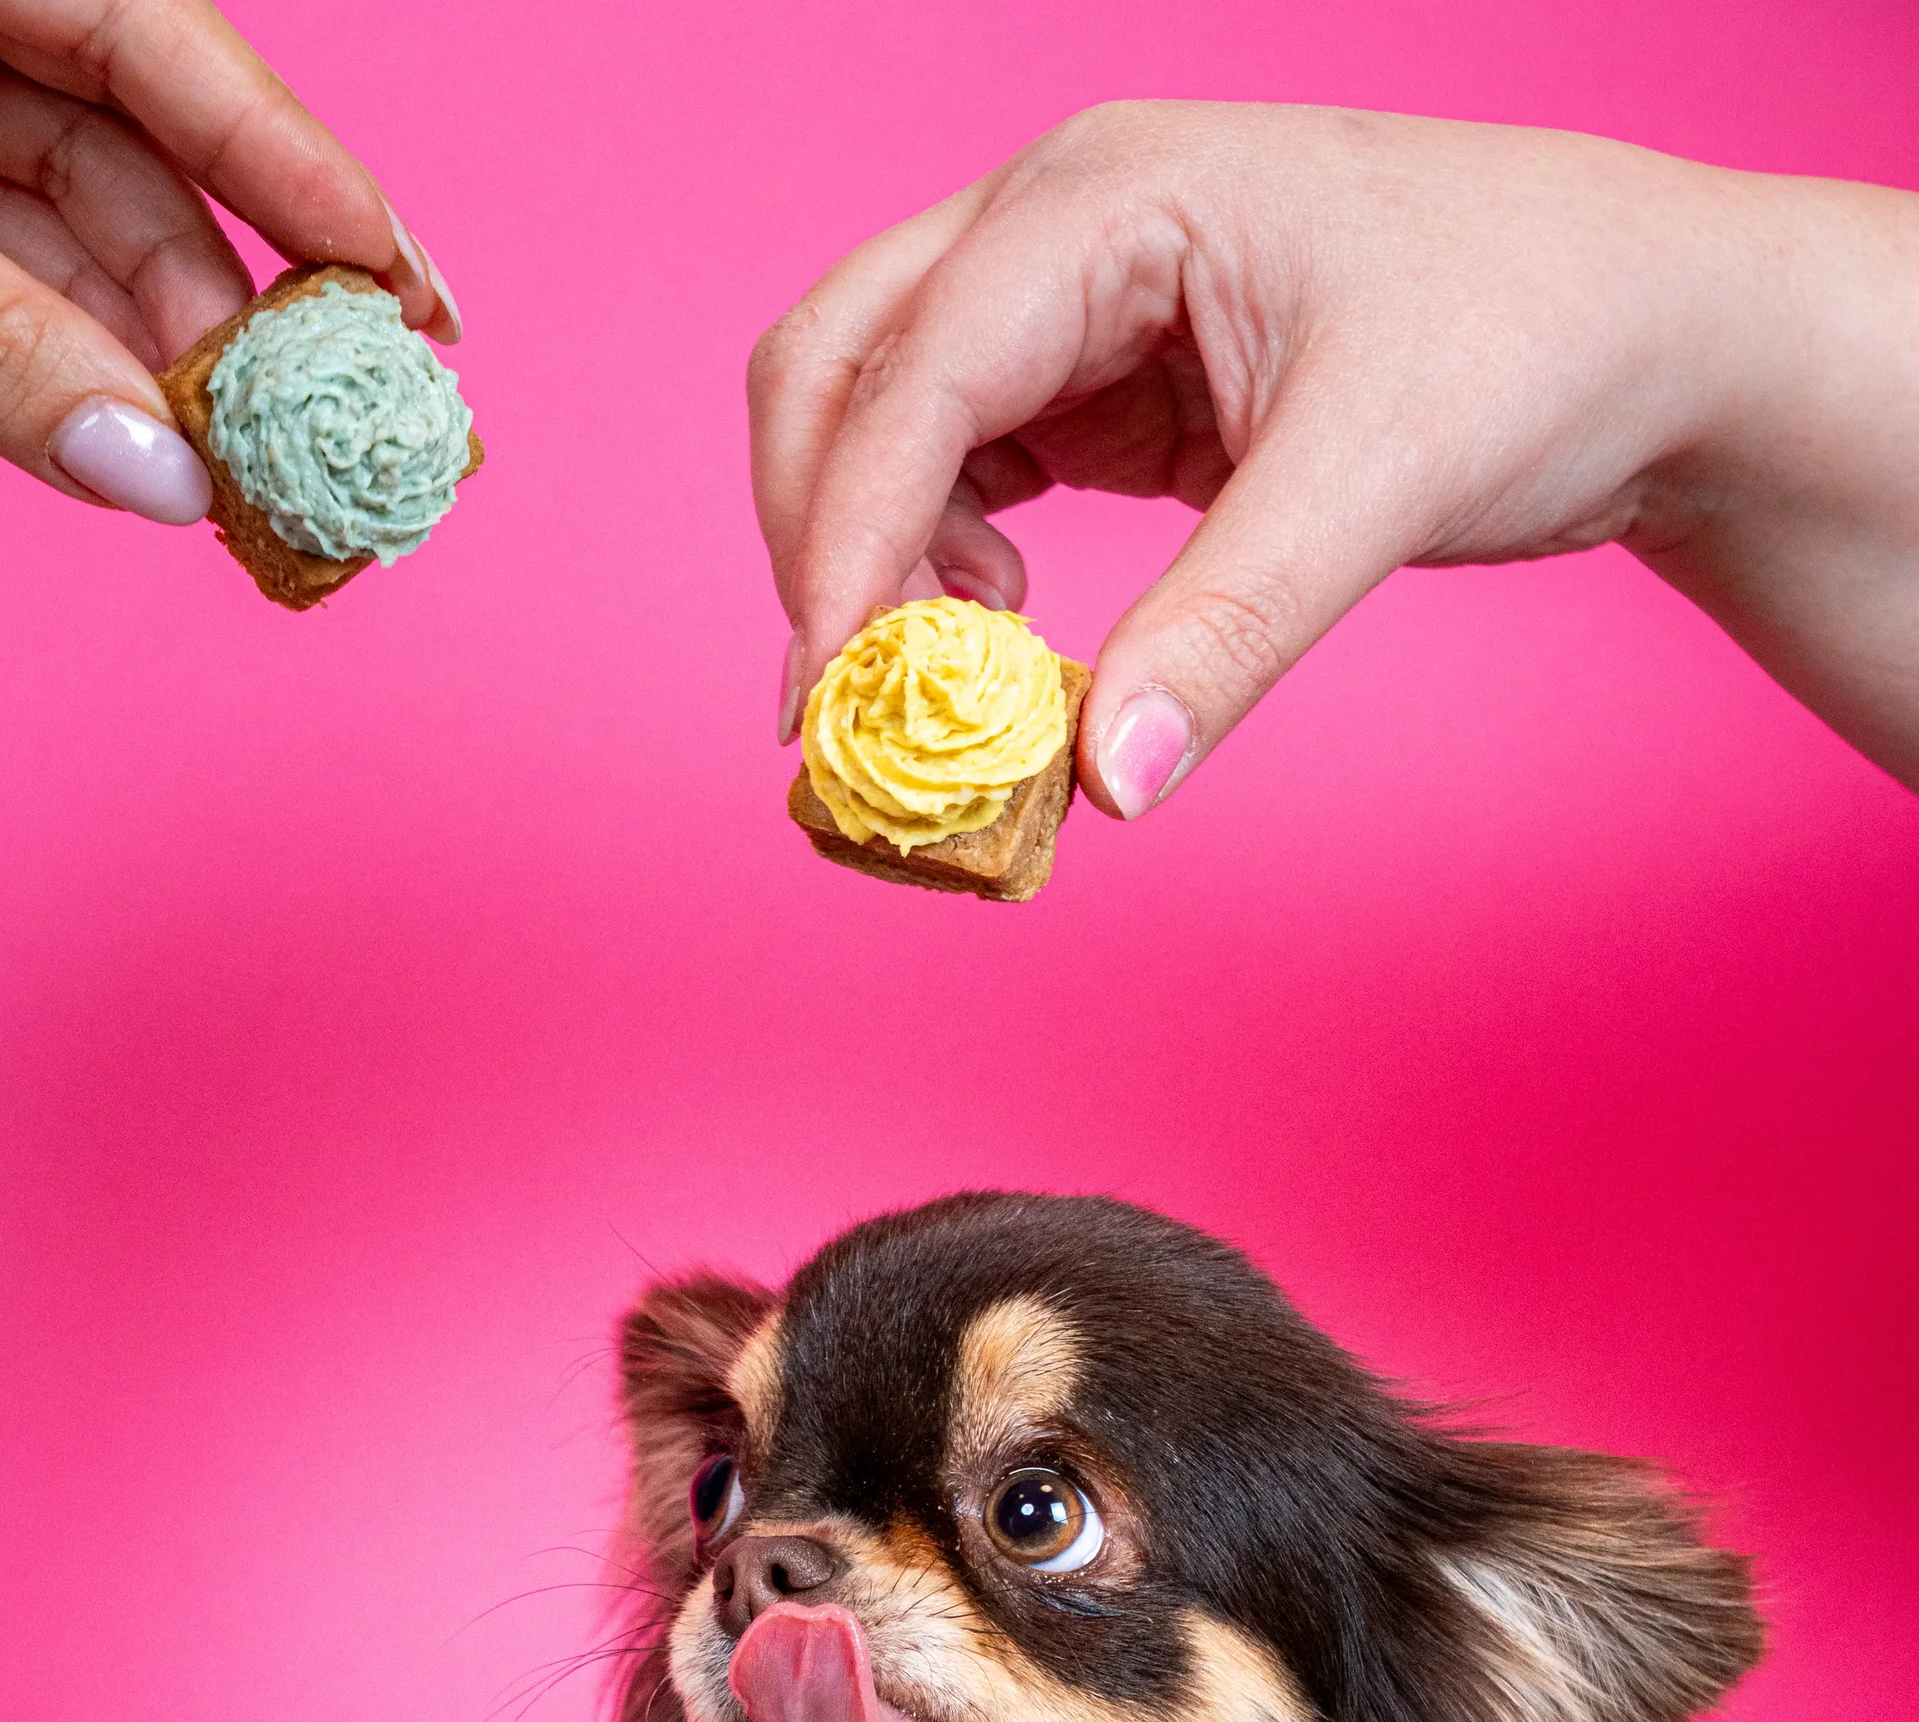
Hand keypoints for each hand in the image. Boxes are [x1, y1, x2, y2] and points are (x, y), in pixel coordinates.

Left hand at [0, 0, 458, 523]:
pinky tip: (132, 446)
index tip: (403, 289)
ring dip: (155, 348)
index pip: (152, 26)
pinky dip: (55, 363)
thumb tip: (151, 472)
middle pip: (129, 126)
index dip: (293, 167)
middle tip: (348, 415)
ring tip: (251, 470)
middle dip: (238, 283)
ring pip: (63, 213)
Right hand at [750, 102, 1918, 809]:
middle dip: (819, 539)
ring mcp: (1073, 306)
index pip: (911, 368)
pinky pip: (958, 471)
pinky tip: (1004, 640)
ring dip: (871, 557)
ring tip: (948, 687)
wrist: (1645, 329)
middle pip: (836, 367)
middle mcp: (1061, 227)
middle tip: (847, 714)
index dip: (848, 540)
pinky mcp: (1103, 388)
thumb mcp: (1379, 483)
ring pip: (877, 420)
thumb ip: (1228, 634)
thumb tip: (1104, 783)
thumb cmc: (1536, 332)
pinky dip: (941, 566)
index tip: (829, 700)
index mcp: (1107, 194)